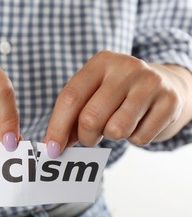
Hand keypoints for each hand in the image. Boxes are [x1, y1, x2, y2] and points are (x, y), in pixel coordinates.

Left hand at [44, 50, 191, 157]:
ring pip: (116, 130)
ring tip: (117, 124)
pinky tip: (139, 123)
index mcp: (100, 62)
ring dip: (112, 137)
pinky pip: (140, 138)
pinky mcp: (170, 102)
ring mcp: (150, 83)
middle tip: (91, 137)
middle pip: (90, 118)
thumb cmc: (118, 94)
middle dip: (86, 137)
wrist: (166, 84)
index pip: (71, 97)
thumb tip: (52, 146)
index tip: (51, 149)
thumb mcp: (93, 94)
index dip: (57, 127)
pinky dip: (135, 139)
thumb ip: (71, 116)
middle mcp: (126, 68)